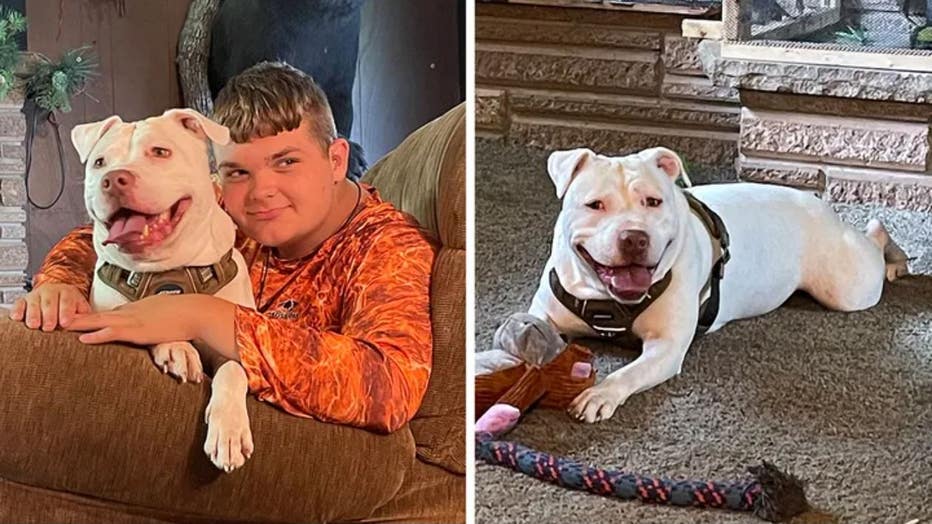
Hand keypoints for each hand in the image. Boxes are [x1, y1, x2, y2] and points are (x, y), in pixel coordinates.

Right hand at [9, 283, 89, 330]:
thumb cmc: (69, 305)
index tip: (65, 323)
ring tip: (34, 325)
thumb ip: (83, 315)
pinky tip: (17, 317)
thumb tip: (86, 324)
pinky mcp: (23, 300)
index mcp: (67, 292)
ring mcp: (36, 295)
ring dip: (33, 314)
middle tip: (49, 327)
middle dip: (49, 315)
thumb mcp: (80, 308)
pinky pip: (18, 303)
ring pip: (34, 303)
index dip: (66, 312)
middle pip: (49, 302)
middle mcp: (51, 291)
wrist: (56, 293)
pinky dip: (17, 310)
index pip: (67, 301)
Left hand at [65, 294, 198, 344]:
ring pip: (99, 321)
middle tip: (56, 319)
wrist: (195, 312)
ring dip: (78, 324)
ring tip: (59, 326)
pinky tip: (82, 339)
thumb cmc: (185, 313)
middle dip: (76, 318)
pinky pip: (112, 333)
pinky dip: (96, 335)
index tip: (75, 319)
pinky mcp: (137, 331)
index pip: (109, 313)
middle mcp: (130, 312)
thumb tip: (152, 324)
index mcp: (136, 308)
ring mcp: (132, 320)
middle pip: (97, 314)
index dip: (90, 317)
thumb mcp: (164, 312)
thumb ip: (153, 317)